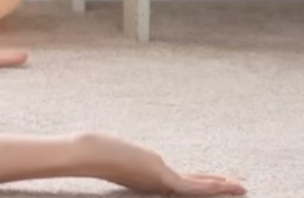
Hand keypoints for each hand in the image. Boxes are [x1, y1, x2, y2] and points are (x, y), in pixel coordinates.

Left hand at [79, 132, 245, 194]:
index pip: (176, 180)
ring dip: (221, 186)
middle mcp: (155, 182)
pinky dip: (214, 187)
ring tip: (241, 187)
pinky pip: (193, 186)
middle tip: (236, 186)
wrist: (82, 155)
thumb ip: (112, 146)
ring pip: (197, 186)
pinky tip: (229, 186)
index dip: (195, 180)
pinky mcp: (160, 178)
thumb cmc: (87, 151)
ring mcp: (159, 181)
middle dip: (214, 185)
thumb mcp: (106, 148)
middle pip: (191, 184)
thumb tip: (99, 138)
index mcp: (146, 177)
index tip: (210, 179)